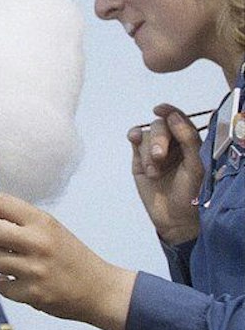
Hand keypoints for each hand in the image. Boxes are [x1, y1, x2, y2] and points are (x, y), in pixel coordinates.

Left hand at [0, 193, 137, 329]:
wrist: (101, 291)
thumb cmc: (69, 256)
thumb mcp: (50, 229)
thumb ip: (19, 221)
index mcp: (42, 222)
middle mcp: (37, 243)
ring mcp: (35, 270)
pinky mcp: (34, 295)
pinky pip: (1, 285)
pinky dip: (1, 283)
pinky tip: (7, 280)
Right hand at [129, 103, 203, 244]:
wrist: (175, 219)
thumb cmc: (191, 195)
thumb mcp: (195, 168)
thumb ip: (187, 140)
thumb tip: (172, 116)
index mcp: (190, 144)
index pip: (180, 120)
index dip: (170, 111)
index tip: (159, 110)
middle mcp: (173, 144)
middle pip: (161, 127)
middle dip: (158, 140)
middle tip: (159, 157)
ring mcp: (155, 151)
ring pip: (146, 135)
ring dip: (147, 152)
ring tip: (153, 173)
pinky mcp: (140, 158)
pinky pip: (135, 140)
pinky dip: (134, 138)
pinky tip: (134, 140)